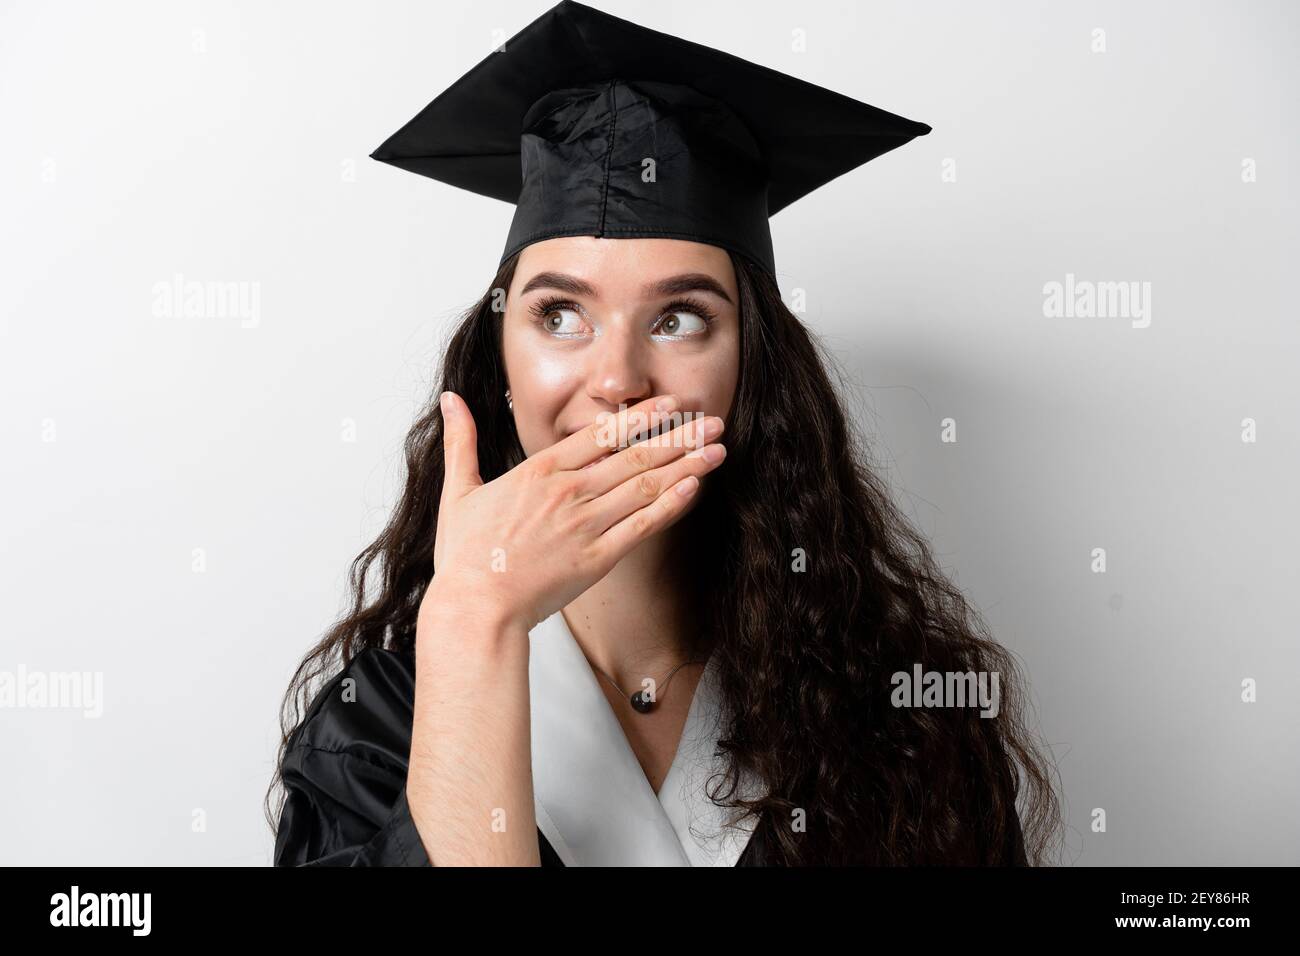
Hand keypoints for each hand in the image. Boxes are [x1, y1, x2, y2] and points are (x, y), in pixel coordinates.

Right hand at [419, 391, 725, 635]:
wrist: (475, 608)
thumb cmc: (465, 556)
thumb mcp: (459, 490)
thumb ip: (462, 441)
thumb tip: (452, 399)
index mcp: (540, 471)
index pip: (601, 433)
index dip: (642, 416)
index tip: (671, 404)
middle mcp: (569, 492)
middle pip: (634, 455)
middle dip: (679, 436)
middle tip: (713, 421)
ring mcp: (586, 525)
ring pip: (645, 486)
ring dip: (685, 466)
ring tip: (717, 450)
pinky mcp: (597, 559)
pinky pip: (642, 527)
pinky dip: (670, 506)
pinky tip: (694, 489)